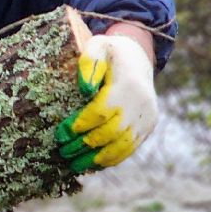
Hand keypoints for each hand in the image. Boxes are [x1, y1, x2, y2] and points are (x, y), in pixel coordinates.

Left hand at [55, 32, 157, 171]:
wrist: (139, 58)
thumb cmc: (110, 53)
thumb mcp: (97, 46)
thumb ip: (89, 63)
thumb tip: (84, 90)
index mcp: (128, 85)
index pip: (102, 111)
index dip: (81, 125)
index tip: (62, 133)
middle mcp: (141, 104)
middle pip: (112, 132)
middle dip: (85, 145)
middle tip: (63, 152)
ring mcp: (147, 117)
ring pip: (123, 145)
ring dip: (97, 158)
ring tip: (74, 165)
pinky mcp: (148, 126)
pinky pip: (131, 147)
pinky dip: (112, 158)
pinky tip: (93, 164)